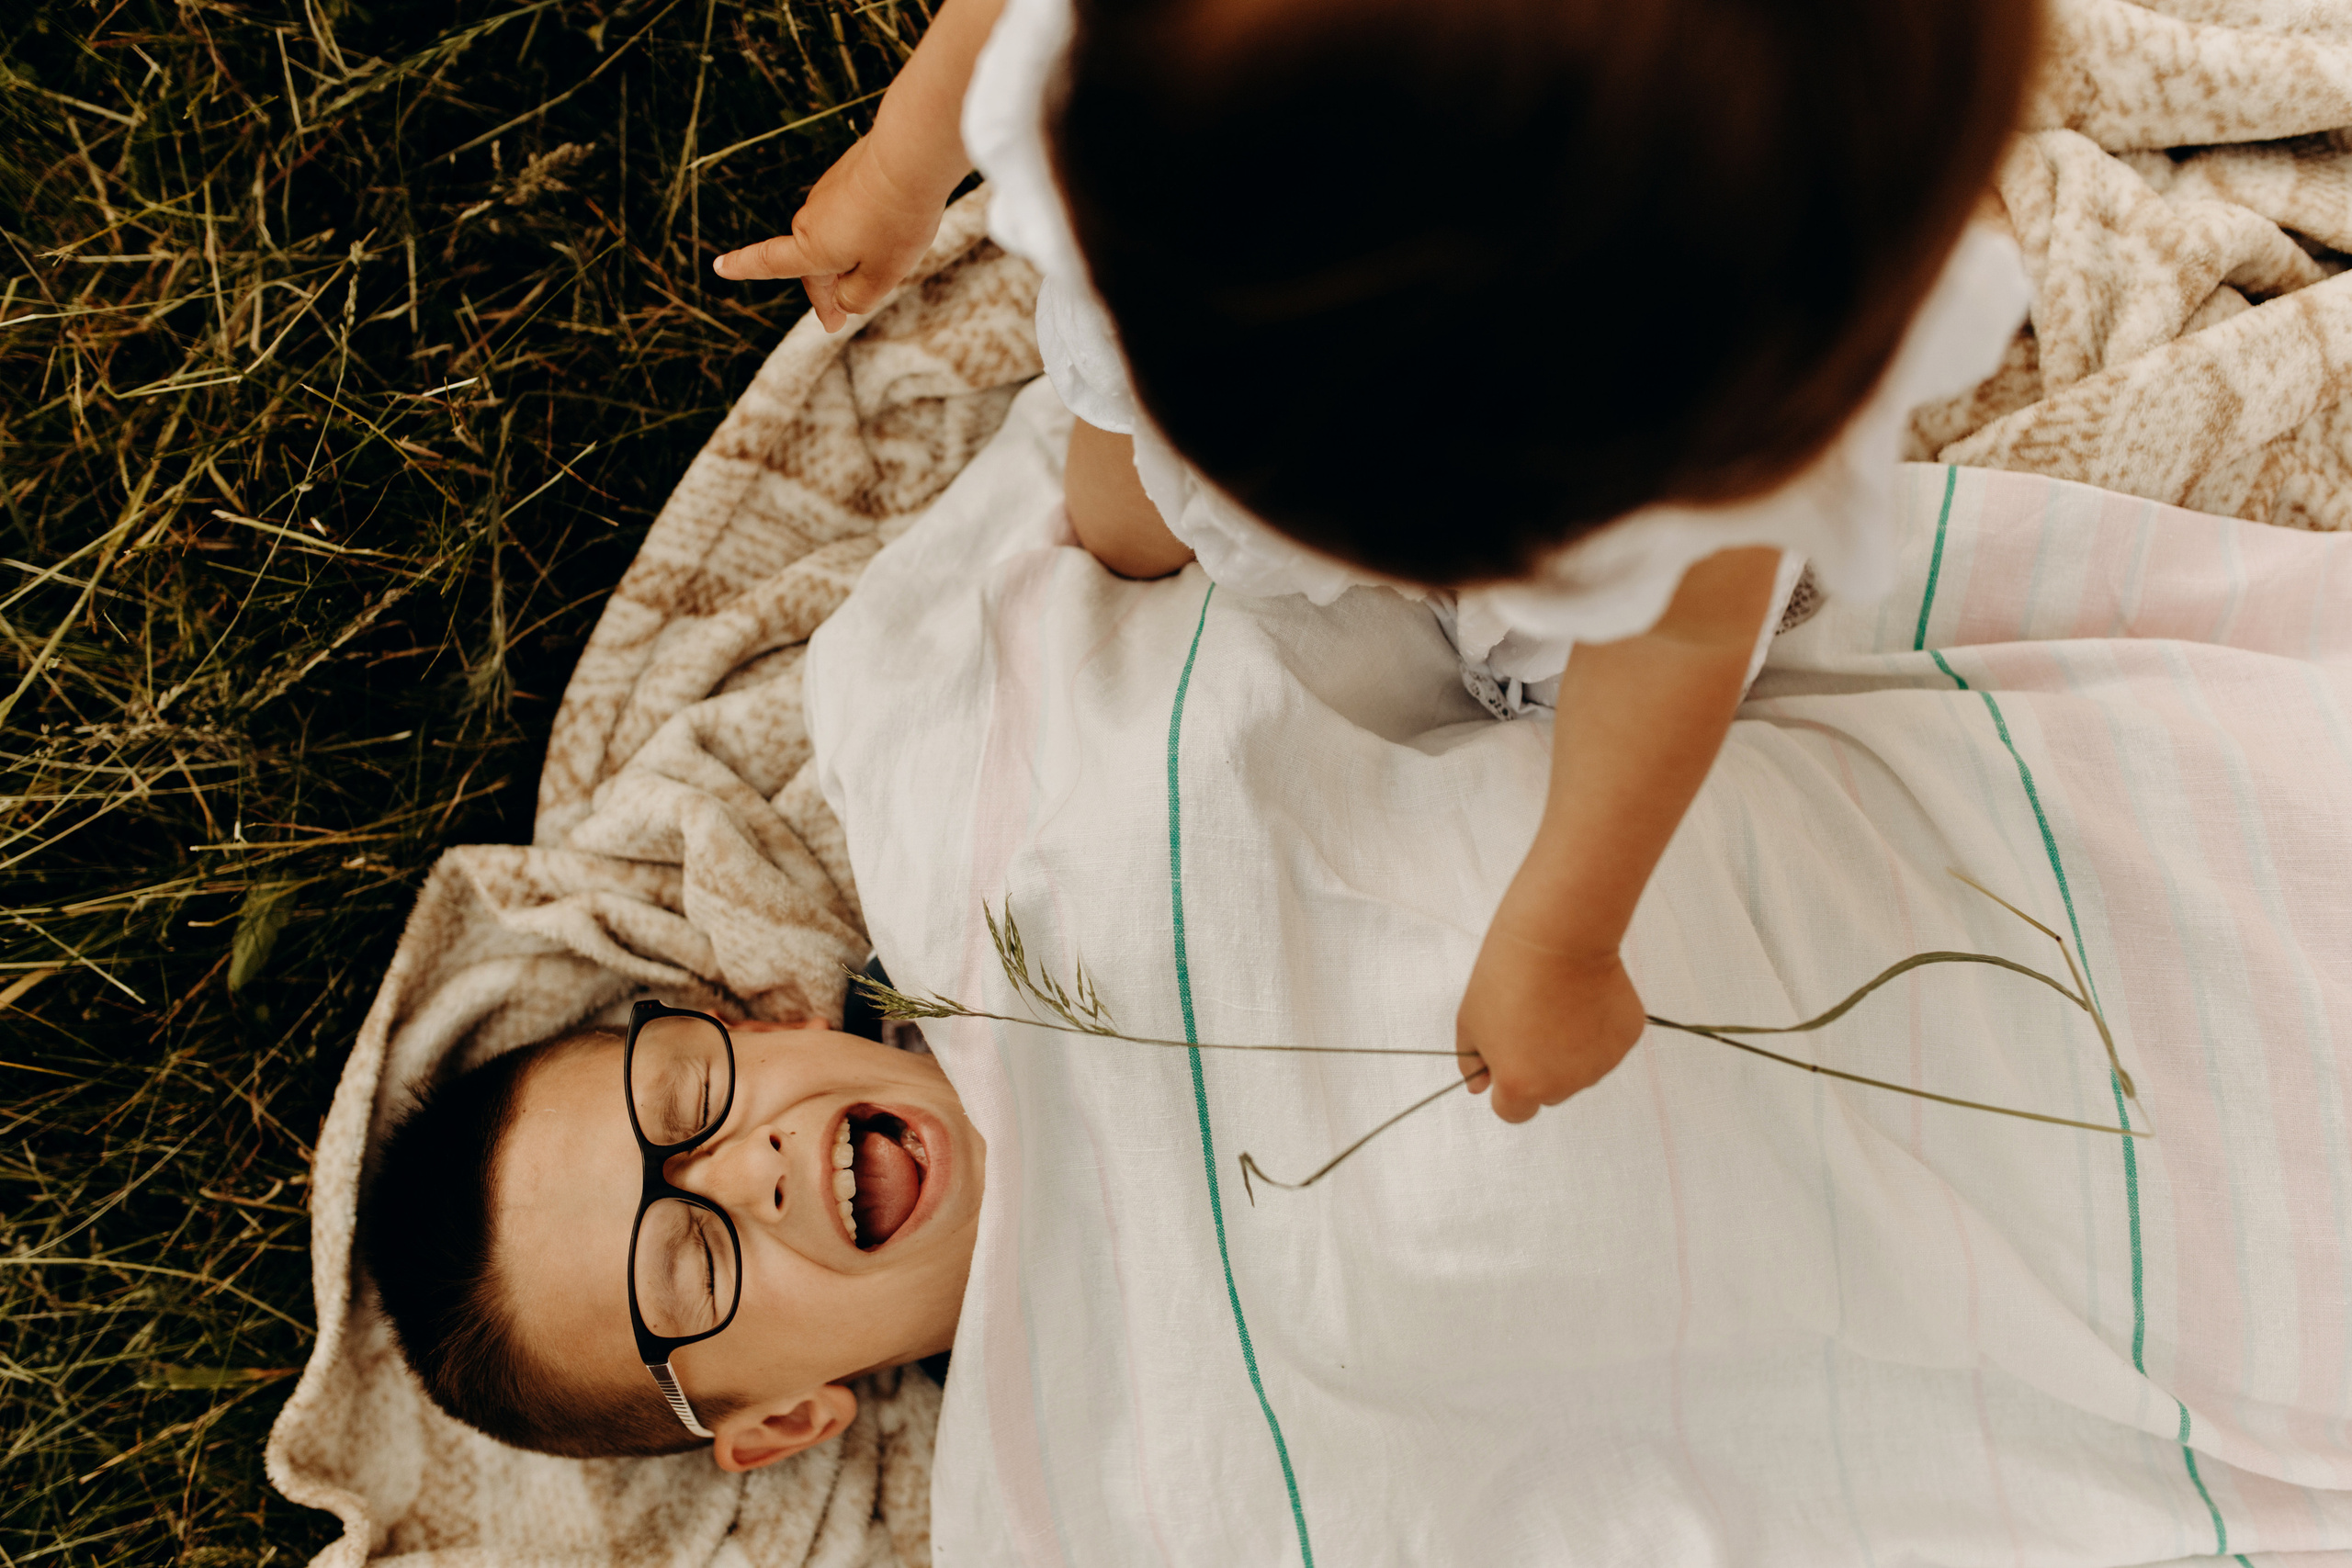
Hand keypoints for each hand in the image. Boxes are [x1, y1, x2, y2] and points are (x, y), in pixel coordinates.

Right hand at [711, 135, 945, 331]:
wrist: (911, 158)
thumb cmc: (895, 223)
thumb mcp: (883, 277)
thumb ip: (857, 298)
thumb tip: (842, 300)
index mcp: (811, 248)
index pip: (769, 262)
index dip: (744, 267)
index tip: (720, 267)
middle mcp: (810, 219)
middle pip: (813, 264)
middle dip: (826, 293)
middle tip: (835, 324)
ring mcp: (827, 194)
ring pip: (834, 239)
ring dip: (851, 259)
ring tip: (885, 265)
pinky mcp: (845, 176)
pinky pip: (850, 215)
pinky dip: (863, 230)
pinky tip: (893, 228)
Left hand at [1455, 921, 1647, 1123]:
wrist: (1557, 936)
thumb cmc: (1508, 975)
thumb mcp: (1470, 1020)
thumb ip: (1472, 1062)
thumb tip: (1479, 1086)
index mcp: (1522, 1086)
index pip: (1514, 1111)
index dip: (1507, 1085)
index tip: (1507, 1059)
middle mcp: (1565, 1085)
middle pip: (1550, 1092)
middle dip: (1540, 1069)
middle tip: (1532, 1022)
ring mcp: (1600, 1065)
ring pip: (1581, 1070)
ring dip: (1570, 1049)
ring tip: (1557, 1003)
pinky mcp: (1626, 1040)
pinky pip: (1607, 1045)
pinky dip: (1597, 1029)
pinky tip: (1583, 996)